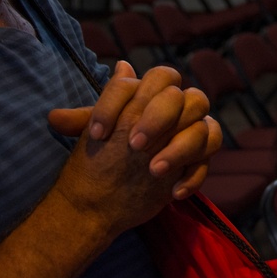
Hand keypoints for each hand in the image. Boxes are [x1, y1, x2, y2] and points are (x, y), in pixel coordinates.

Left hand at [47, 62, 221, 237]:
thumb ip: (85, 121)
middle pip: (186, 97)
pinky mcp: (199, 159)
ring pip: (203, 128)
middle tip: (134, 146)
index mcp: (151, 93)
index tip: (98, 134)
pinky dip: (193, 176)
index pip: (154, 78)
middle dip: (160, 119)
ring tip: (154, 171)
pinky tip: (172, 193)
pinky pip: (209, 160)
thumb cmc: (101, 156)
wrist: (104, 199)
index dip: (124, 102)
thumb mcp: (93, 136)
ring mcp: (192, 133)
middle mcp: (177, 108)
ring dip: (180, 149)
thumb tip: (66, 107)